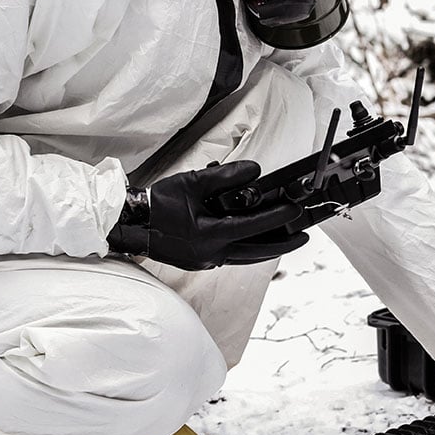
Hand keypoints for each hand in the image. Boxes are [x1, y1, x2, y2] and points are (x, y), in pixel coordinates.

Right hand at [108, 160, 308, 270]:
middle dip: (283, 244)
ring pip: (246, 257)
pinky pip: (231, 256)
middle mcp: (211, 253)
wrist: (131, 224)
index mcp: (211, 235)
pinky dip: (247, 248)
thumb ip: (225, 176)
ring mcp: (206, 261)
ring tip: (285, 240)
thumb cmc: (157, 204)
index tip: (295, 209)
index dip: (278, 217)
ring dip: (267, 248)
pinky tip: (251, 240)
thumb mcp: (192, 182)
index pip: (254, 226)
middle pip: (257, 252)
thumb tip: (254, 172)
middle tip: (302, 236)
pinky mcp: (200, 262)